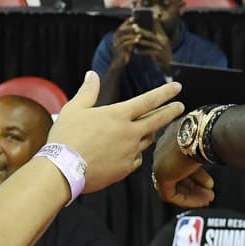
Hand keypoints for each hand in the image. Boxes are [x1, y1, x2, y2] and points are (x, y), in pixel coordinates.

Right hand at [48, 71, 183, 191]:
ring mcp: (130, 152)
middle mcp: (129, 133)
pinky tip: (129, 153)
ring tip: (148, 130)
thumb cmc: (66, 138)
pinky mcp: (125, 169)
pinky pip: (137, 159)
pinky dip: (135, 154)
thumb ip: (87, 91)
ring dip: (149, 133)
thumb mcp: (74, 109)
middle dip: (171, 112)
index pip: (148, 100)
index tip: (177, 87)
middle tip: (180, 107)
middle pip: (158, 121)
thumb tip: (91, 75)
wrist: (63, 170)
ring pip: (146, 140)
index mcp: (118, 115)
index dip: (165, 92)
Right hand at [111, 18, 139, 64]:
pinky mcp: (119, 50)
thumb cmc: (125, 51)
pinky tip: (138, 40)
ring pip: (123, 37)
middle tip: (136, 26)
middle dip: (129, 27)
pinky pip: (125, 44)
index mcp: (116, 36)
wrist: (120, 62)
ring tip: (139, 34)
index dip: (126, 22)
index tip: (133, 17)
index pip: (121, 26)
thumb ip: (131, 35)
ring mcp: (116, 45)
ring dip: (132, 35)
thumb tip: (138, 28)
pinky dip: (132, 41)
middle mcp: (114, 39)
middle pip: (120, 30)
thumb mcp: (128, 42)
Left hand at [135, 26, 173, 70]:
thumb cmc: (163, 52)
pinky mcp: (159, 56)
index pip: (159, 28)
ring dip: (141, 42)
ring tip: (134, 40)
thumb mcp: (161, 42)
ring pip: (149, 44)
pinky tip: (136, 52)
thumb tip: (151, 24)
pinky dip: (142, 52)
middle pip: (151, 35)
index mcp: (163, 38)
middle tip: (135, 28)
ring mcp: (161, 49)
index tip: (151, 15)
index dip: (155, 22)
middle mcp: (163, 42)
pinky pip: (149, 53)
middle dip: (142, 31)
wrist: (169, 64)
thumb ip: (156, 34)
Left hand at [151, 118, 216, 207]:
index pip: (181, 160)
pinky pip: (170, 194)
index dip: (197, 174)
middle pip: (177, 173)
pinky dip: (187, 199)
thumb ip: (204, 153)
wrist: (203, 133)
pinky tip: (201, 201)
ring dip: (193, 193)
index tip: (208, 182)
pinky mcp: (161, 174)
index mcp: (173, 136)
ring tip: (208, 198)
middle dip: (195, 185)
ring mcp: (160, 161)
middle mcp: (164, 148)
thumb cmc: (209, 133)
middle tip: (209, 193)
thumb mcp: (207, 143)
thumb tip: (213, 160)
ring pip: (173, 184)